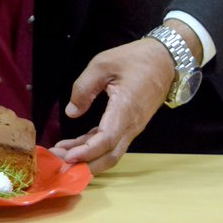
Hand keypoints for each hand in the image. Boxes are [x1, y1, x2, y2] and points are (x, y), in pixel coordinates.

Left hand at [48, 37, 174, 173]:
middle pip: (110, 155)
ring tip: (61, 155)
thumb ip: (84, 87)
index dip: (86, 151)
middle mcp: (132, 124)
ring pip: (111, 151)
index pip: (106, 139)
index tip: (66, 155)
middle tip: (59, 163)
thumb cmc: (134, 59)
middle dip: (85, 164)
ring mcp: (133, 126)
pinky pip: (112, 142)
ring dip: (88, 158)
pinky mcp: (131, 124)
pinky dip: (94, 147)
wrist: (164, 60)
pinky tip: (75, 146)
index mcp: (126, 108)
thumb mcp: (103, 64)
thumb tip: (71, 112)